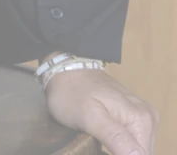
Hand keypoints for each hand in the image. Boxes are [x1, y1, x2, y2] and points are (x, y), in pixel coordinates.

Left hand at [43, 66, 159, 154]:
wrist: (65, 68)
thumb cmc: (72, 93)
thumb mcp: (90, 117)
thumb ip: (116, 138)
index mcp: (142, 120)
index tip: (103, 148)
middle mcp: (149, 118)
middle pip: (142, 154)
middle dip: (122, 154)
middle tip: (99, 144)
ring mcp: (143, 116)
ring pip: (138, 150)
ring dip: (121, 151)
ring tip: (100, 142)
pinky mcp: (134, 116)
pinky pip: (134, 141)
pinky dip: (121, 146)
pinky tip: (106, 142)